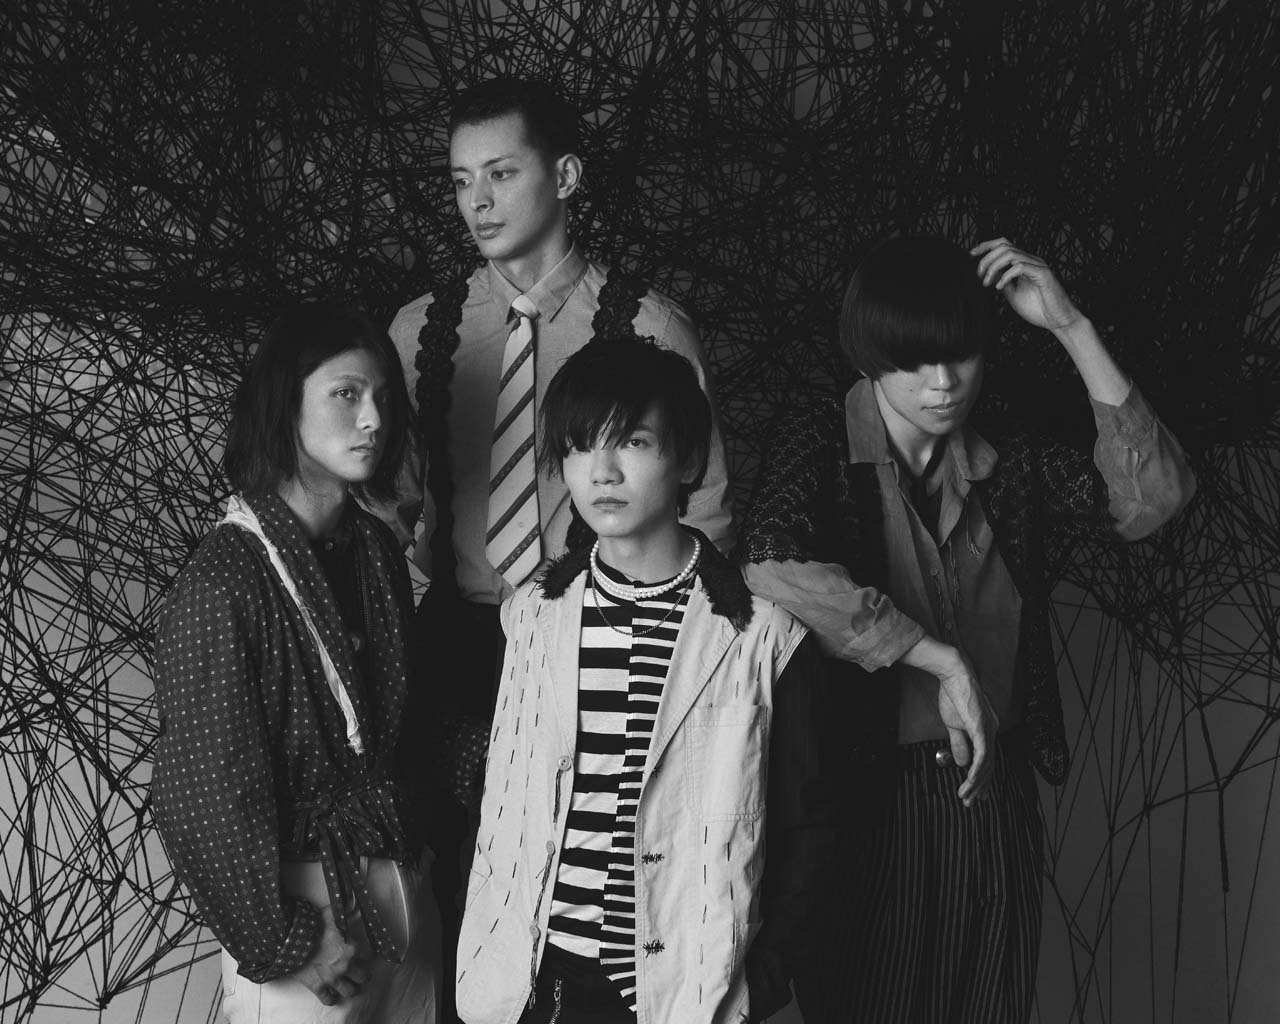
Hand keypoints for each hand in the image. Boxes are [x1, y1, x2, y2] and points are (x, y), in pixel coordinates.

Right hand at [291, 905, 370, 1005]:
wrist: (289, 941)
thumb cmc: (311, 925)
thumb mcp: (331, 913)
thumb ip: (345, 907)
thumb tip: (354, 897)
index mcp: (351, 947)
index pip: (371, 955)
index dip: (369, 955)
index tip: (367, 954)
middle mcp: (345, 965)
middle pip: (364, 977)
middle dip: (363, 975)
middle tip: (361, 972)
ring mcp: (332, 978)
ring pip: (350, 991)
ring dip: (352, 988)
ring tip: (352, 986)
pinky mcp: (318, 987)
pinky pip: (329, 1000)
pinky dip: (332, 998)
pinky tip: (333, 994)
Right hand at [900, 635, 998, 806]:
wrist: (953, 674)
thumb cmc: (953, 695)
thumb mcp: (954, 724)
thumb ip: (959, 744)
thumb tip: (961, 762)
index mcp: (987, 730)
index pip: (988, 760)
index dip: (982, 779)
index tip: (975, 794)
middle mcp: (992, 731)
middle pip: (990, 766)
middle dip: (980, 787)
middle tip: (971, 803)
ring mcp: (989, 730)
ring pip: (988, 765)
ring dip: (977, 784)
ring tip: (966, 797)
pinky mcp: (982, 728)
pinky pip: (983, 755)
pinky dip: (978, 771)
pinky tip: (971, 782)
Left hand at [971, 237, 1083, 332]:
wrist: (1056, 320)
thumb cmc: (1037, 308)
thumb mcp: (1013, 294)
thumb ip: (1003, 282)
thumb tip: (989, 275)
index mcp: (1023, 263)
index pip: (1004, 244)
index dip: (986, 245)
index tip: (971, 254)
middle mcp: (1031, 260)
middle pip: (1004, 246)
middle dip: (986, 259)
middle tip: (979, 276)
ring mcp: (1038, 265)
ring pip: (1011, 254)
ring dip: (993, 267)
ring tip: (987, 283)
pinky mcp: (1043, 274)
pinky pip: (1020, 266)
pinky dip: (1005, 276)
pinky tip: (999, 287)